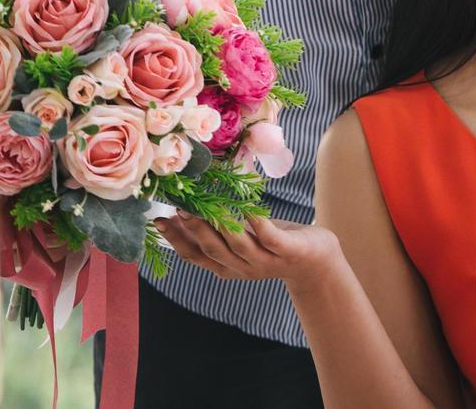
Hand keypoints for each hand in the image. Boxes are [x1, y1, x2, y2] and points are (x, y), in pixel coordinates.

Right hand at [155, 213, 340, 286]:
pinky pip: (270, 238)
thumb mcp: (241, 239)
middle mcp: (242, 268)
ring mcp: (265, 261)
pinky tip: (248, 210)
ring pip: (237, 245)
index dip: (176, 240)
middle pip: (213, 251)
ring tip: (204, 207)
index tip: (158, 220)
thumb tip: (185, 210)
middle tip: (178, 209)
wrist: (317, 261)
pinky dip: (258, 224)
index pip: (195, 256)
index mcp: (227, 267)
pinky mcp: (287, 251)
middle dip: (193, 231)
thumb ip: (217, 231)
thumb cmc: (274, 243)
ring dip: (219, 226)